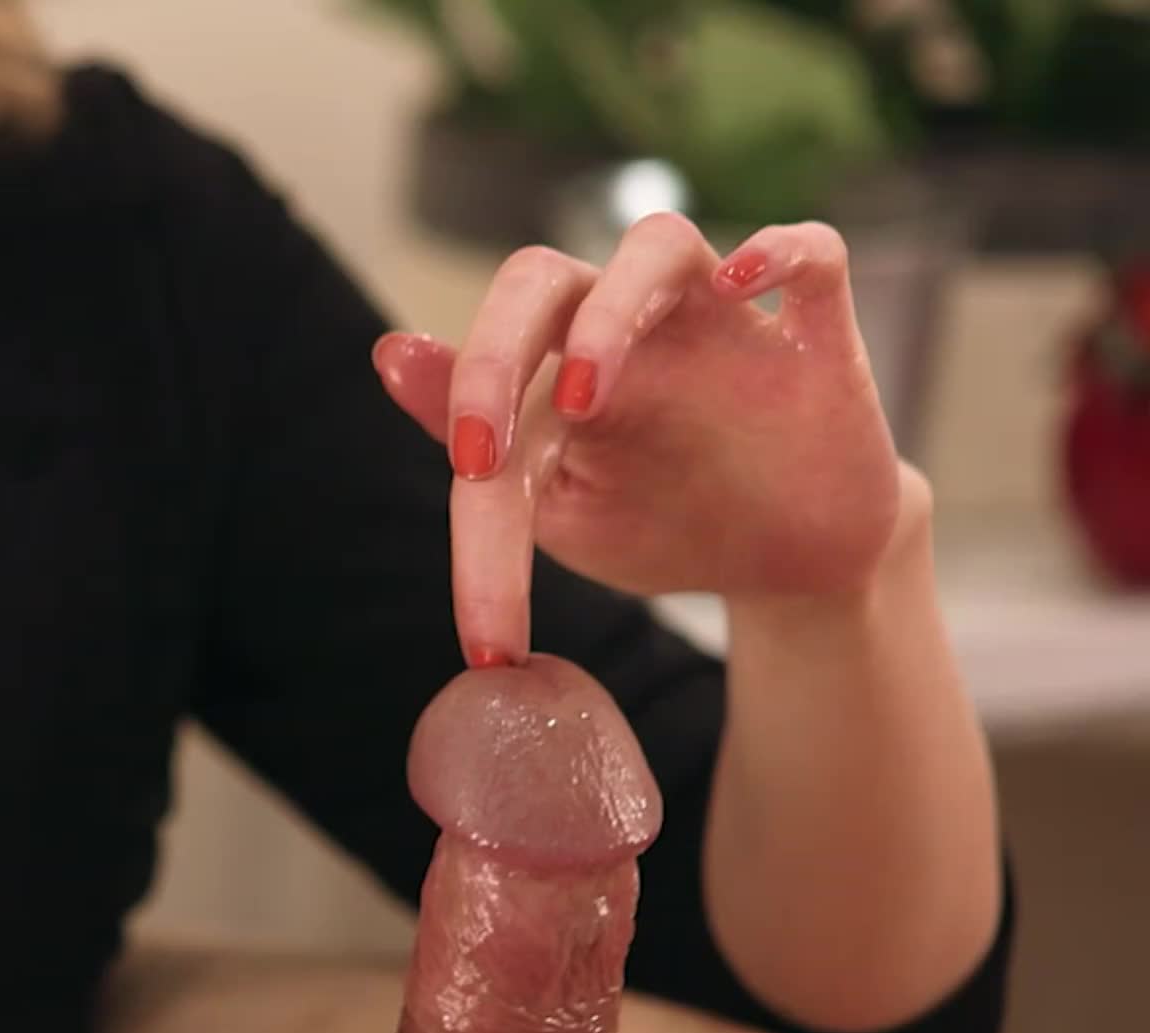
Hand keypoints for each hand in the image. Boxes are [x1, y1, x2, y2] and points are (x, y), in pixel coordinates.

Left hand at [373, 213, 901, 662]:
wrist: (789, 561)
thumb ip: (474, 434)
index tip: (484, 617)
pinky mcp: (816, 337)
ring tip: (585, 395)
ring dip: (611, 310)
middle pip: (542, 276)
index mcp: (552, 363)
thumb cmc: (660, 521)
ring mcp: (719, 320)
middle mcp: (626, 322)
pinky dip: (781, 252)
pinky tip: (746, 285)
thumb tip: (388, 350)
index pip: (485, 384)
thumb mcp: (557, 503)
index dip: (459, 482)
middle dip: (493, 352)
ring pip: (657, 243)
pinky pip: (812, 254)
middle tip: (480, 455)